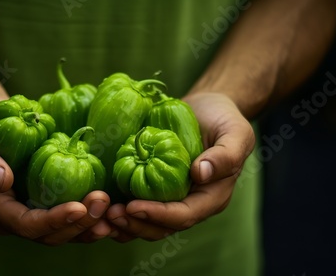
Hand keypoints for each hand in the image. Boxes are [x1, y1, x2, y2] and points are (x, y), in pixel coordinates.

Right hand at [0, 93, 112, 244]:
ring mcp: (26, 208)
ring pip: (59, 231)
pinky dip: (87, 216)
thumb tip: (2, 181)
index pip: (23, 223)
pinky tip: (108, 208)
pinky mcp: (41, 198)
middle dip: (77, 224)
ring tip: (112, 211)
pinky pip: (65, 216)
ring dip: (87, 224)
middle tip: (103, 203)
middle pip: (46, 234)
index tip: (79, 207)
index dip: (52, 221)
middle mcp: (8, 214)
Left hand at [106, 92, 255, 241]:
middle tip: (110, 214)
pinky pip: (135, 207)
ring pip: (145, 223)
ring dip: (122, 223)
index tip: (134, 207)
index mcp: (210, 197)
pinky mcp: (152, 188)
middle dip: (135, 224)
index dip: (159, 215)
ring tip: (100, 214)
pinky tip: (99, 204)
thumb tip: (201, 173)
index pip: (184, 215)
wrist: (204, 109)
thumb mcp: (236, 132)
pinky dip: (118, 211)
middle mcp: (189, 203)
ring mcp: (169, 198)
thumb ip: (226, 154)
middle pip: (161, 227)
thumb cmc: (222, 119)